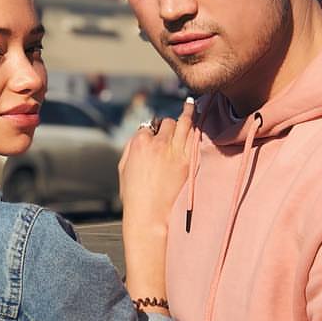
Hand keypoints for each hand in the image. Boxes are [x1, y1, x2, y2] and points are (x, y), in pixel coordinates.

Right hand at [119, 99, 193, 238]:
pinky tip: (197, 120)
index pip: (148, 128)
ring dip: (187, 113)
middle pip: (167, 123)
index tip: (155, 136)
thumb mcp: (123, 170)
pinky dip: (195, 128)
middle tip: (170, 130)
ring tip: (191, 104)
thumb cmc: (134, 196)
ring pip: (184, 124)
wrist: (150, 216)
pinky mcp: (188, 161)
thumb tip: (140, 136)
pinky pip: (194, 138)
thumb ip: (131, 149)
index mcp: (139, 143)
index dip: (151, 132)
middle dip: (168, 126)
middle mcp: (158, 143)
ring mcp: (175, 151)